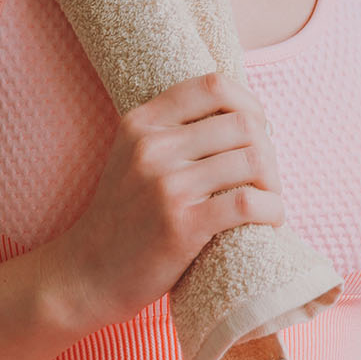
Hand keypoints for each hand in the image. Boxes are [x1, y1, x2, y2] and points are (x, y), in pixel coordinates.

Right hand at [41, 72, 286, 335]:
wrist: (87, 274)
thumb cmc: (125, 216)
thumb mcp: (136, 158)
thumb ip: (176, 131)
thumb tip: (246, 114)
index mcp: (142, 123)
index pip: (213, 85)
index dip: (248, 103)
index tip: (257, 131)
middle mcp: (152, 147)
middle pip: (243, 123)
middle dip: (268, 149)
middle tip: (266, 177)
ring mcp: (166, 185)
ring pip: (253, 159)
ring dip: (273, 182)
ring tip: (268, 199)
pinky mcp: (182, 224)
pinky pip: (247, 202)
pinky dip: (272, 209)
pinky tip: (270, 220)